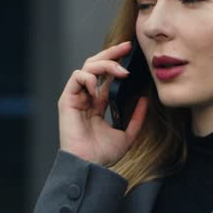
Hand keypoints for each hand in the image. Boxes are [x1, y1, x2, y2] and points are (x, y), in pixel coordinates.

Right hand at [58, 40, 148, 166]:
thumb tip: (145, 100)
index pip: (106, 76)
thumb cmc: (103, 155)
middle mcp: (86, 97)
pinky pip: (77, 77)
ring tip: (121, 72)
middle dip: (111, 53)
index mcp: (97, 103)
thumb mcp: (127, 135)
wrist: (90, 165)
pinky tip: (99, 88)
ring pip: (87, 67)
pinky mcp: (67, 99)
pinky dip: (89, 78)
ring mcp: (76, 97)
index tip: (131, 53)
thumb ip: (136, 119)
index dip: (117, 62)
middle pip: (96, 65)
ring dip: (106, 65)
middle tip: (127, 47)